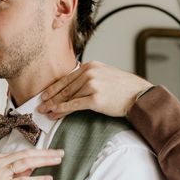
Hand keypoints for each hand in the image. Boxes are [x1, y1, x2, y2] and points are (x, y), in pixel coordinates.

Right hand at [0, 148, 62, 179]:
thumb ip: (8, 171)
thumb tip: (28, 169)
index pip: (21, 153)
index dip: (38, 152)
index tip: (50, 152)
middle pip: (27, 154)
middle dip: (45, 153)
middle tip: (61, 152)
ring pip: (26, 163)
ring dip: (44, 161)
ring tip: (58, 160)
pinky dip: (37, 178)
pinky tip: (48, 178)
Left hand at [38, 61, 152, 118]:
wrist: (139, 95)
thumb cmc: (123, 88)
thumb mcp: (104, 75)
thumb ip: (88, 77)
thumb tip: (71, 88)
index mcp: (90, 66)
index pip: (67, 78)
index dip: (53, 88)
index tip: (44, 95)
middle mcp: (90, 73)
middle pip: (65, 88)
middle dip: (50, 98)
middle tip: (40, 105)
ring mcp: (92, 85)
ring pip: (68, 97)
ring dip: (54, 106)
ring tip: (45, 112)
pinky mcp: (95, 98)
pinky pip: (74, 105)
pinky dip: (62, 109)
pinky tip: (55, 113)